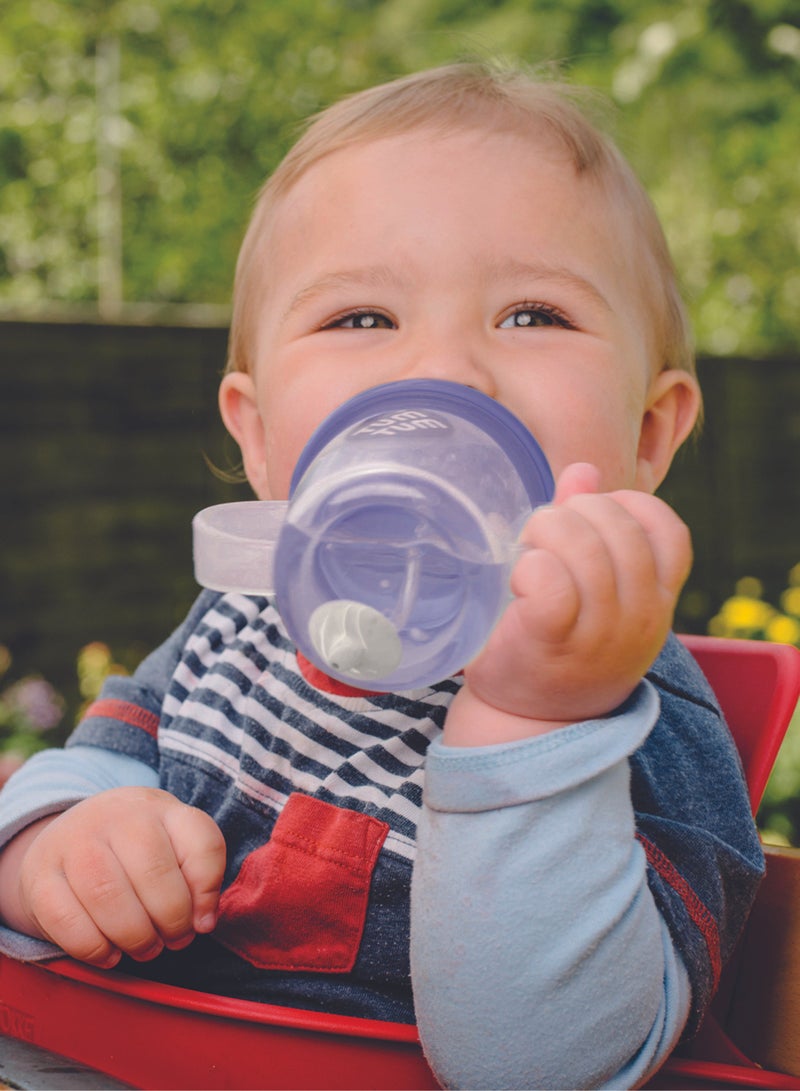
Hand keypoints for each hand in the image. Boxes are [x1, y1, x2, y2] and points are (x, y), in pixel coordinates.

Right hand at [2, 788, 225, 968]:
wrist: (68, 837)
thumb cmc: (134, 851)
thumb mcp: (175, 845)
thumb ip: (200, 876)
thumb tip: (204, 921)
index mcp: (159, 807)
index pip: (201, 843)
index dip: (208, 891)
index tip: (202, 921)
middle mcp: (116, 816)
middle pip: (154, 872)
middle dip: (171, 921)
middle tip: (173, 940)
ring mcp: (73, 841)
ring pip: (108, 896)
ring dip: (135, 936)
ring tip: (145, 948)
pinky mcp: (40, 875)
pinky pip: (67, 921)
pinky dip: (95, 948)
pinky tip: (110, 953)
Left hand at [447, 463, 691, 744]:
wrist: (530, 721)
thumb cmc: (560, 644)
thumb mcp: (592, 589)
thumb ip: (588, 525)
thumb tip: (583, 470)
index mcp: (656, 597)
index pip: (668, 530)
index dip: (625, 506)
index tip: (587, 521)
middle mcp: (640, 616)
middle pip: (617, 527)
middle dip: (570, 513)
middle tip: (540, 537)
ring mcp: (599, 633)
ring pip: (582, 547)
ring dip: (543, 534)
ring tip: (525, 554)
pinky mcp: (551, 641)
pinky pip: (551, 582)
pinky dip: (529, 567)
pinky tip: (517, 581)